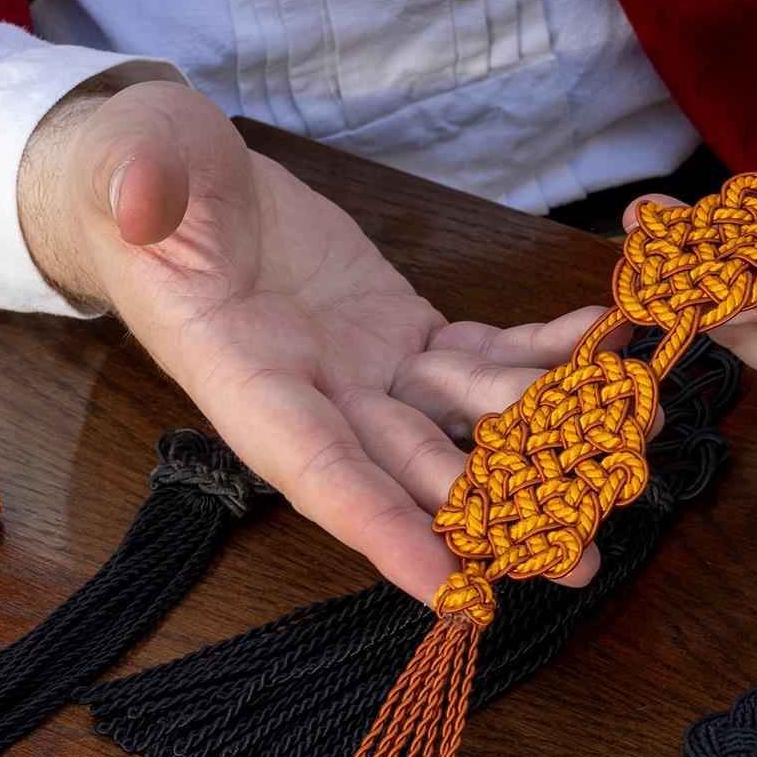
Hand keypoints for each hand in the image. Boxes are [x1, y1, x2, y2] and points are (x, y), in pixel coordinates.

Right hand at [19, 79, 599, 602]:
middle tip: (576, 555)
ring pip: (458, 416)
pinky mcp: (394, 328)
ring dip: (539, 438)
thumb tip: (139, 199)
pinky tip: (598, 343)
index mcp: (241, 375)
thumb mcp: (134, 166)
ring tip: (622, 454)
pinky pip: (476, 351)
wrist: (167, 169)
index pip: (315, 470)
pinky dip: (538, 352)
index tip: (450, 590)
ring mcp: (358, 365)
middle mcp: (309, 391)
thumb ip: (141, 187)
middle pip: (409, 470)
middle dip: (491, 515)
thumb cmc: (139, 175)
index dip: (381, 530)